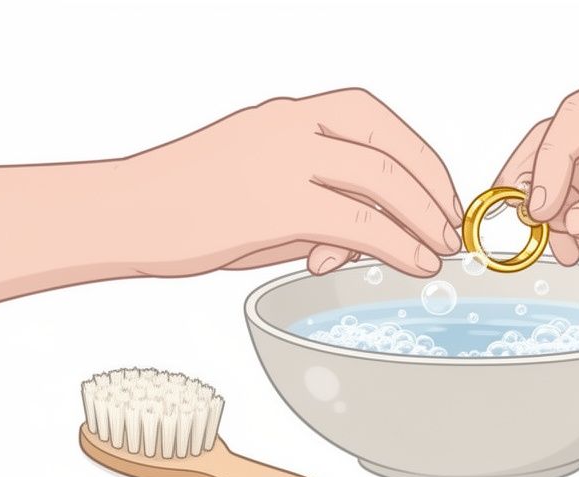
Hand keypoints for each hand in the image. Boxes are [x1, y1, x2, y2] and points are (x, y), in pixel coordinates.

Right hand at [130, 89, 462, 276]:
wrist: (127, 211)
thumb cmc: (191, 200)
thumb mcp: (265, 188)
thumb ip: (320, 207)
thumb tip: (370, 242)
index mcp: (292, 113)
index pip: (379, 122)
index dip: (422, 159)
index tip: (441, 195)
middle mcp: (293, 125)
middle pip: (391, 149)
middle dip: (434, 191)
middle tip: (451, 228)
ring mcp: (285, 160)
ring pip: (382, 181)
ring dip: (423, 218)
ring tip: (440, 250)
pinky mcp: (276, 203)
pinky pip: (357, 220)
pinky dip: (396, 243)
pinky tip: (414, 262)